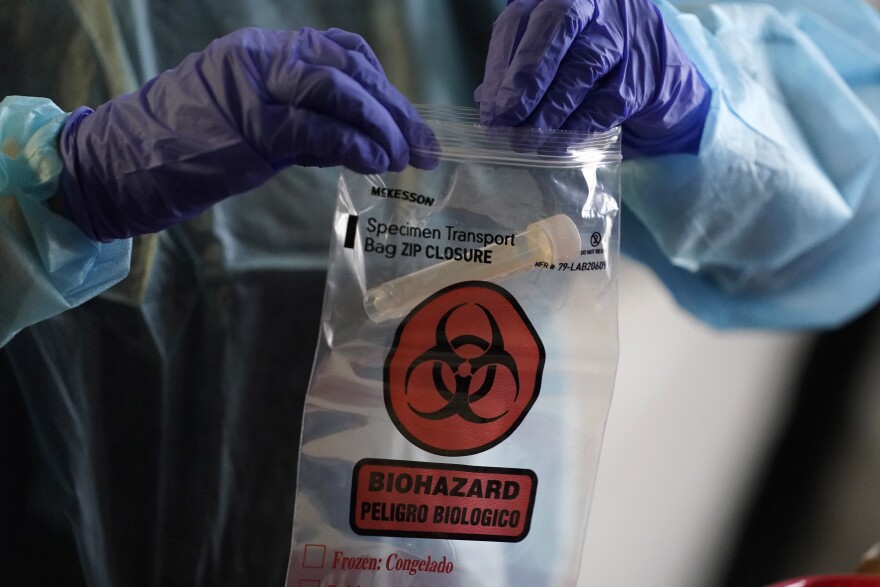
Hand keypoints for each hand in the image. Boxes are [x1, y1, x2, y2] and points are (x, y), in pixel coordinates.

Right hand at [59, 27, 438, 241]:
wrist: (123, 165)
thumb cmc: (190, 149)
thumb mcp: (255, 122)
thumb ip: (306, 121)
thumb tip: (364, 139)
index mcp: (265, 51)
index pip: (344, 53)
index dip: (385, 87)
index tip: (410, 124)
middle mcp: (263, 56)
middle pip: (350, 68)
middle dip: (395, 108)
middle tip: (424, 145)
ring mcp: (255, 87)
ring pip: (339, 89)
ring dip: (382, 125)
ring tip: (403, 156)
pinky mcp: (250, 125)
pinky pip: (317, 127)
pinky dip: (354, 143)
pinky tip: (376, 161)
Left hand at [476, 0, 710, 156]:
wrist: (644, 57)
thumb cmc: (578, 51)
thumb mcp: (543, 46)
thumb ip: (515, 65)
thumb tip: (487, 101)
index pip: (519, 23)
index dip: (500, 66)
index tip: (490, 108)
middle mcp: (590, 8)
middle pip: (554, 35)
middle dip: (526, 82)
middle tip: (507, 121)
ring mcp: (617, 39)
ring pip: (581, 71)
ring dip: (550, 112)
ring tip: (528, 142)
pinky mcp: (638, 75)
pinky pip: (605, 103)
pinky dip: (579, 126)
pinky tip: (559, 144)